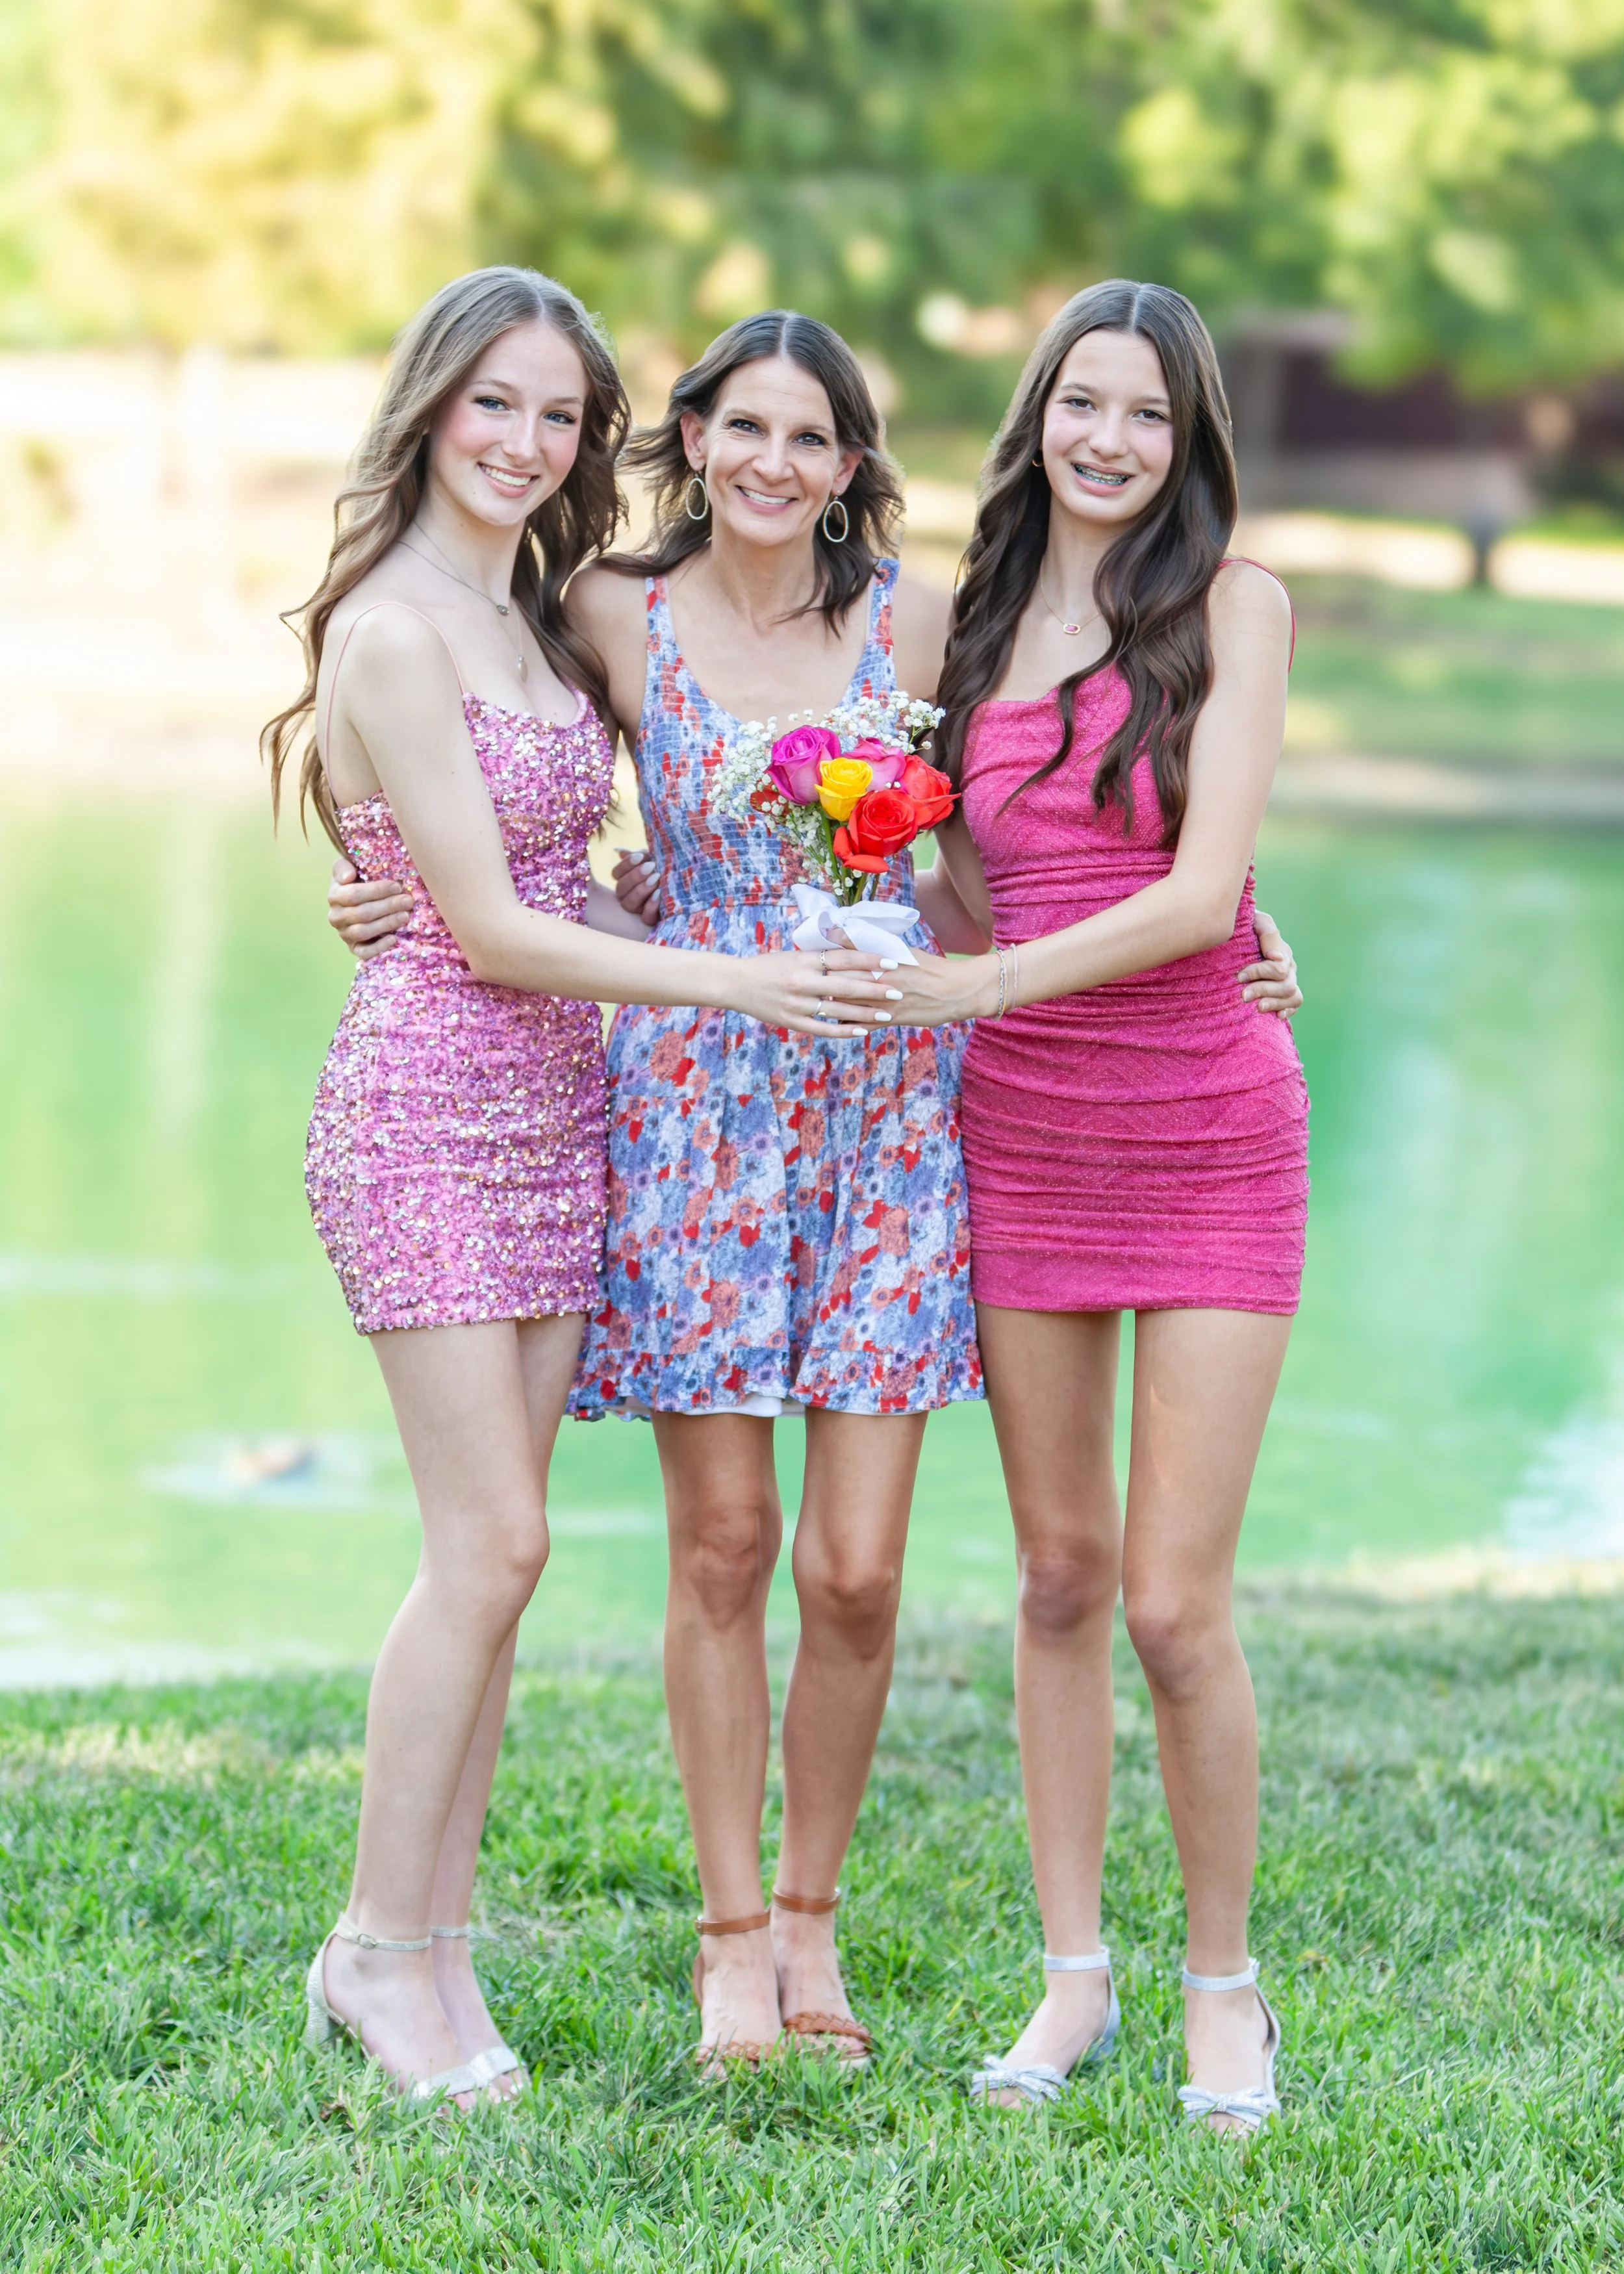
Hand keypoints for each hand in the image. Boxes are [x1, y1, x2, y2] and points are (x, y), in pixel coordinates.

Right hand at [328, 859, 410, 960]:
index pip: (354, 895)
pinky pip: (363, 953)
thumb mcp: (348, 868)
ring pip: (363, 931)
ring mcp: (344, 934)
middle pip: (362, 913)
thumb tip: (348, 876)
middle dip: (388, 906)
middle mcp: (335, 917)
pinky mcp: (354, 948)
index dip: (377, 891)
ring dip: (387, 924)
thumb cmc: (357, 881)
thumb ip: (343, 867)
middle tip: (408, 901)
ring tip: (405, 916)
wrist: (358, 902)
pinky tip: (394, 939)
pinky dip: (379, 947)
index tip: (397, 886)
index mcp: (334, 896)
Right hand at [613, 847, 662, 926]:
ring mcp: (639, 910)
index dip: (625, 865)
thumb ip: (640, 857)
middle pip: (620, 889)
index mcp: (628, 880)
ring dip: (641, 890)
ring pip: (629, 904)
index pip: (616, 873)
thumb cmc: (670, 870)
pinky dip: (651, 906)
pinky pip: (645, 918)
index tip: (640, 856)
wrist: (691, 886)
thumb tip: (619, 851)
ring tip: (656, 878)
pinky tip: (659, 894)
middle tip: (650, 866)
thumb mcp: (657, 860)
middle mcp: (629, 896)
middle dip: (634, 876)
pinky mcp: (652, 920)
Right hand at [730, 949, 905, 1038]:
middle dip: (875, 989)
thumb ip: (821, 957)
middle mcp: (802, 982)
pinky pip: (822, 1028)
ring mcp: (796, 1004)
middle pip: (846, 985)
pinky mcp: (791, 1022)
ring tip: (887, 1015)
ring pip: (838, 1010)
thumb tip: (852, 952)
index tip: (891, 963)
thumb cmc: (768, 966)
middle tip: (899, 991)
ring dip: (865, 1014)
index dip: (869, 960)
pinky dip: (843, 1031)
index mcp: (804, 960)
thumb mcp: (794, 955)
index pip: (844, 958)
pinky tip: (862, 1031)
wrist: (735, 983)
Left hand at [817, 945, 993, 1027]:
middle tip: (804, 980)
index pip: (848, 956)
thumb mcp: (906, 951)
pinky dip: (846, 1024)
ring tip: (813, 999)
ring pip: (848, 1003)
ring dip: (829, 1002)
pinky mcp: (891, 1019)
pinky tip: (833, 1023)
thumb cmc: (932, 968)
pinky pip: (862, 1024)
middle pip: (842, 979)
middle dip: (822, 980)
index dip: (827, 957)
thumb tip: (855, 936)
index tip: (809, 955)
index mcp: (884, 959)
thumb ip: (879, 947)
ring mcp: (885, 1001)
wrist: (957, 991)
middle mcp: (881, 979)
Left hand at [1239, 909, 1301, 1017]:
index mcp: (1281, 951)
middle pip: (1287, 985)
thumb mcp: (1253, 922)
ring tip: (1258, 1007)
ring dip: (1275, 1003)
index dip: (1259, 973)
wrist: (1230, 943)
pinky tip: (1276, 1015)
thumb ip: (1267, 932)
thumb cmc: (1239, 930)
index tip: (1240, 976)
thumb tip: (1275, 956)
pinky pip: (1295, 1004)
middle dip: (1264, 990)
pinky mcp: (1284, 995)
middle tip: (1243, 995)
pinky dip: (1287, 1010)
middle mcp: (1288, 967)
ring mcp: (1288, 981)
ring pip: (1293, 996)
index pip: (1279, 967)